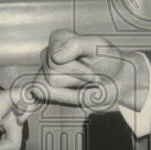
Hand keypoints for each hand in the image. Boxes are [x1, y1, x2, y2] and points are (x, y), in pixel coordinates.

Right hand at [35, 29, 149, 113]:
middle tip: (93, 77)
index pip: (56, 59)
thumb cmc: (109, 60)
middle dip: (76, 79)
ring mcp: (47, 72)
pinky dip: (32, 105)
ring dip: (71, 90)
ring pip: (47, 87)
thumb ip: (76, 45)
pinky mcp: (49, 89)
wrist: (118, 80)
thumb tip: (54, 57)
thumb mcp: (97, 47)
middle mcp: (49, 54)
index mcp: (59, 39)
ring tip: (85, 83)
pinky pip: (34, 97)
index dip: (77, 69)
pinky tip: (32, 111)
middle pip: (52, 74)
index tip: (94, 68)